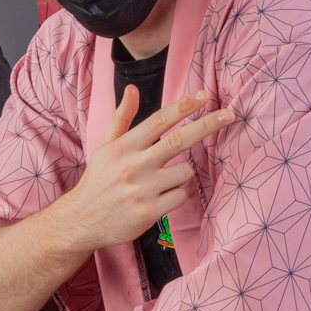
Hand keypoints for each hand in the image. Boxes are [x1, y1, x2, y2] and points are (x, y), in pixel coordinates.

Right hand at [62, 87, 234, 251]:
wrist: (82, 220)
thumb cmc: (98, 180)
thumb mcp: (104, 145)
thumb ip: (122, 118)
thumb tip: (132, 89)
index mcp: (124, 146)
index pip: (159, 120)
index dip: (184, 106)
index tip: (204, 95)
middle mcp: (134, 165)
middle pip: (179, 140)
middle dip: (207, 125)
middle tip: (228, 115)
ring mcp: (142, 189)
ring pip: (184, 172)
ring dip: (181, 172)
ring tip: (161, 179)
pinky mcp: (149, 212)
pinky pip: (179, 196)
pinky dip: (175, 194)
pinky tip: (158, 197)